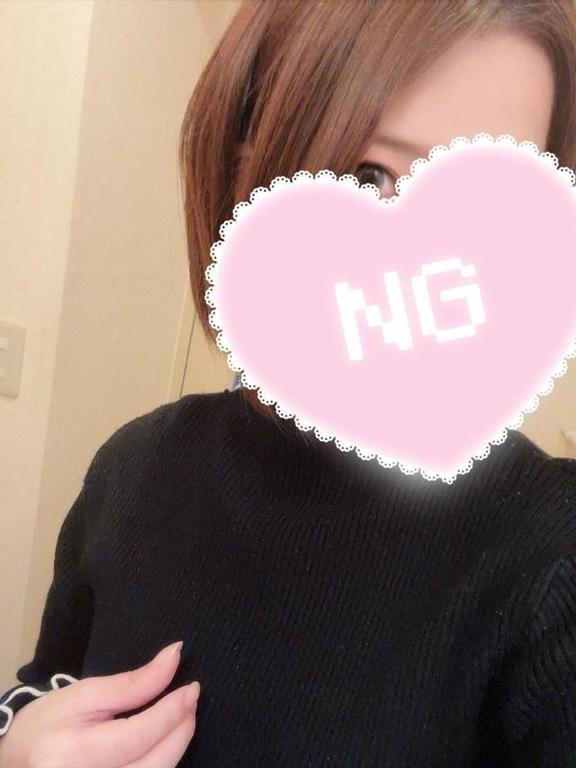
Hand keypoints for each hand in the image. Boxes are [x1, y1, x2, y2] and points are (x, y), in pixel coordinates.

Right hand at [0, 641, 199, 767]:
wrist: (18, 759)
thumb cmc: (50, 721)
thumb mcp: (86, 693)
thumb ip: (133, 682)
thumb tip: (175, 656)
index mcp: (70, 753)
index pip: (136, 736)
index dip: (171, 712)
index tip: (192, 688)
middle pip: (152, 766)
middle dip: (180, 731)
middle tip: (190, 701)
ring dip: (176, 747)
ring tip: (180, 718)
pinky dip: (161, 763)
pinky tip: (164, 743)